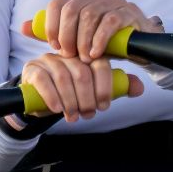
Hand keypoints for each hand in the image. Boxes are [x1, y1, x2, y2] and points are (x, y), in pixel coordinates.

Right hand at [18, 52, 145, 123]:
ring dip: (71, 102)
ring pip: (64, 78)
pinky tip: (57, 109)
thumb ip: (115, 88)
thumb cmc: (71, 94)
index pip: (101, 64)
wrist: (40, 99)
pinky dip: (53, 97)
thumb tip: (139, 88)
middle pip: (82, 73)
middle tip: (88, 114)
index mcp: (86, 55)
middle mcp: (68, 54)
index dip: (105, 88)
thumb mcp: (93, 91)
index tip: (104, 106)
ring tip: (73, 117)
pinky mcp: (32, 69)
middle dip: (88, 98)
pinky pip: (44, 81)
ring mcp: (49, 59)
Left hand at [24, 0, 164, 61]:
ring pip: (89, 15)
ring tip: (84, 58)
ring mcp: (114, 0)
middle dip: (66, 35)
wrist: (137, 48)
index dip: (51, 26)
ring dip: (83, 40)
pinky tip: (96, 54)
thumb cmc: (102, 43)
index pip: (57, 4)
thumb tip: (23, 27)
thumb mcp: (75, 40)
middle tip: (69, 55)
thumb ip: (52, 34)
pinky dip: (99, 40)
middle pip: (71, 9)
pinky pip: (109, 22)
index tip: (54, 47)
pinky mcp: (129, 11)